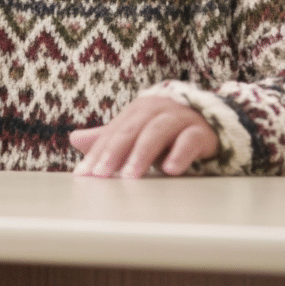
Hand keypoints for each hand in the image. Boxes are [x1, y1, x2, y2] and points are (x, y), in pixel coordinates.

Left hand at [68, 96, 217, 177]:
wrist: (210, 122)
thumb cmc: (166, 131)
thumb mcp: (136, 133)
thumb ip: (108, 138)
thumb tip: (74, 139)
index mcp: (137, 110)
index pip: (113, 133)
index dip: (97, 153)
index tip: (84, 174)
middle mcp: (156, 109)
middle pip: (131, 129)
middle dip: (114, 152)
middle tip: (101, 175)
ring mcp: (180, 118)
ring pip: (158, 132)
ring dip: (142, 154)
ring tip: (130, 176)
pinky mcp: (203, 131)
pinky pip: (191, 140)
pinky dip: (180, 153)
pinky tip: (170, 170)